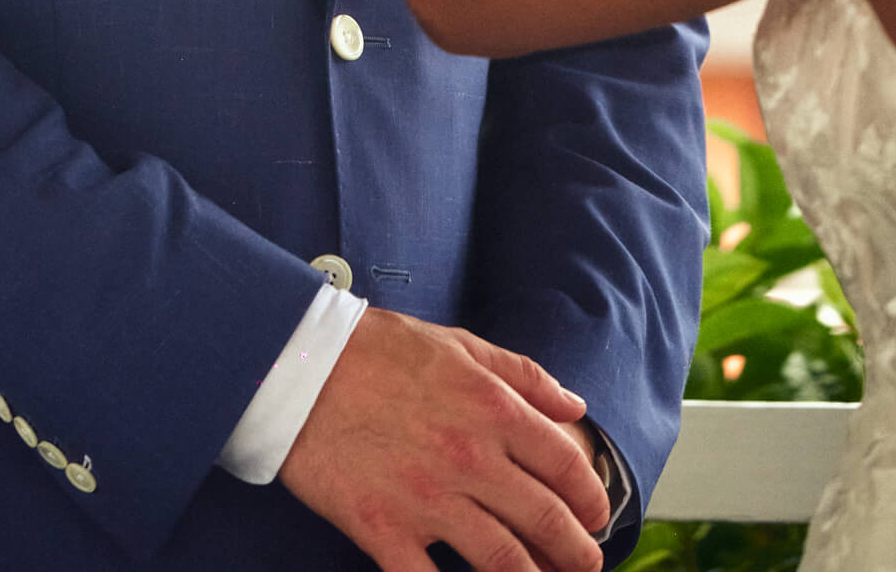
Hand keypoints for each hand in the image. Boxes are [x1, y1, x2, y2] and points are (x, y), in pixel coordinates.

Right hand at [279, 307, 607, 570]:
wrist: (298, 368)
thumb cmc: (376, 350)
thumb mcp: (458, 344)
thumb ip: (521, 374)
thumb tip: (572, 403)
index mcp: (490, 408)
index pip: (564, 464)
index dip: (590, 497)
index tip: (598, 514)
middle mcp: (468, 457)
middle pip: (544, 520)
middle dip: (578, 551)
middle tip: (588, 563)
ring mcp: (427, 500)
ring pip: (504, 562)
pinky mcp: (383, 532)